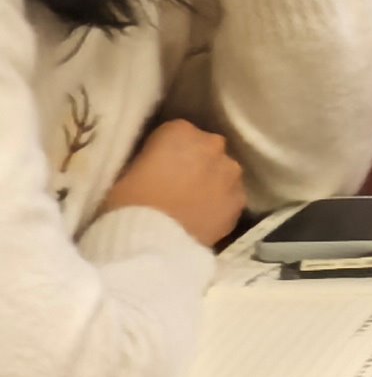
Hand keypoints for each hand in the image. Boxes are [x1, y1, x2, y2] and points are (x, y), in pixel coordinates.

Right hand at [101, 119, 243, 247]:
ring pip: (222, 173)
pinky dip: (221, 205)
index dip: (166, 153)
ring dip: (211, 183)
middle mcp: (212, 144)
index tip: (157, 169)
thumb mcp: (126, 173)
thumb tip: (155, 166)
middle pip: (205, 149)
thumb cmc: (126, 207)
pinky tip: (203, 220)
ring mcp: (230, 171)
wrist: (149, 244)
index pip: (176, 134)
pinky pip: (231, 198)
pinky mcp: (240, 199)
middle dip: (194, 164)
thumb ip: (148, 160)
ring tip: (191, 206)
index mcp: (179, 132)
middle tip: (176, 187)